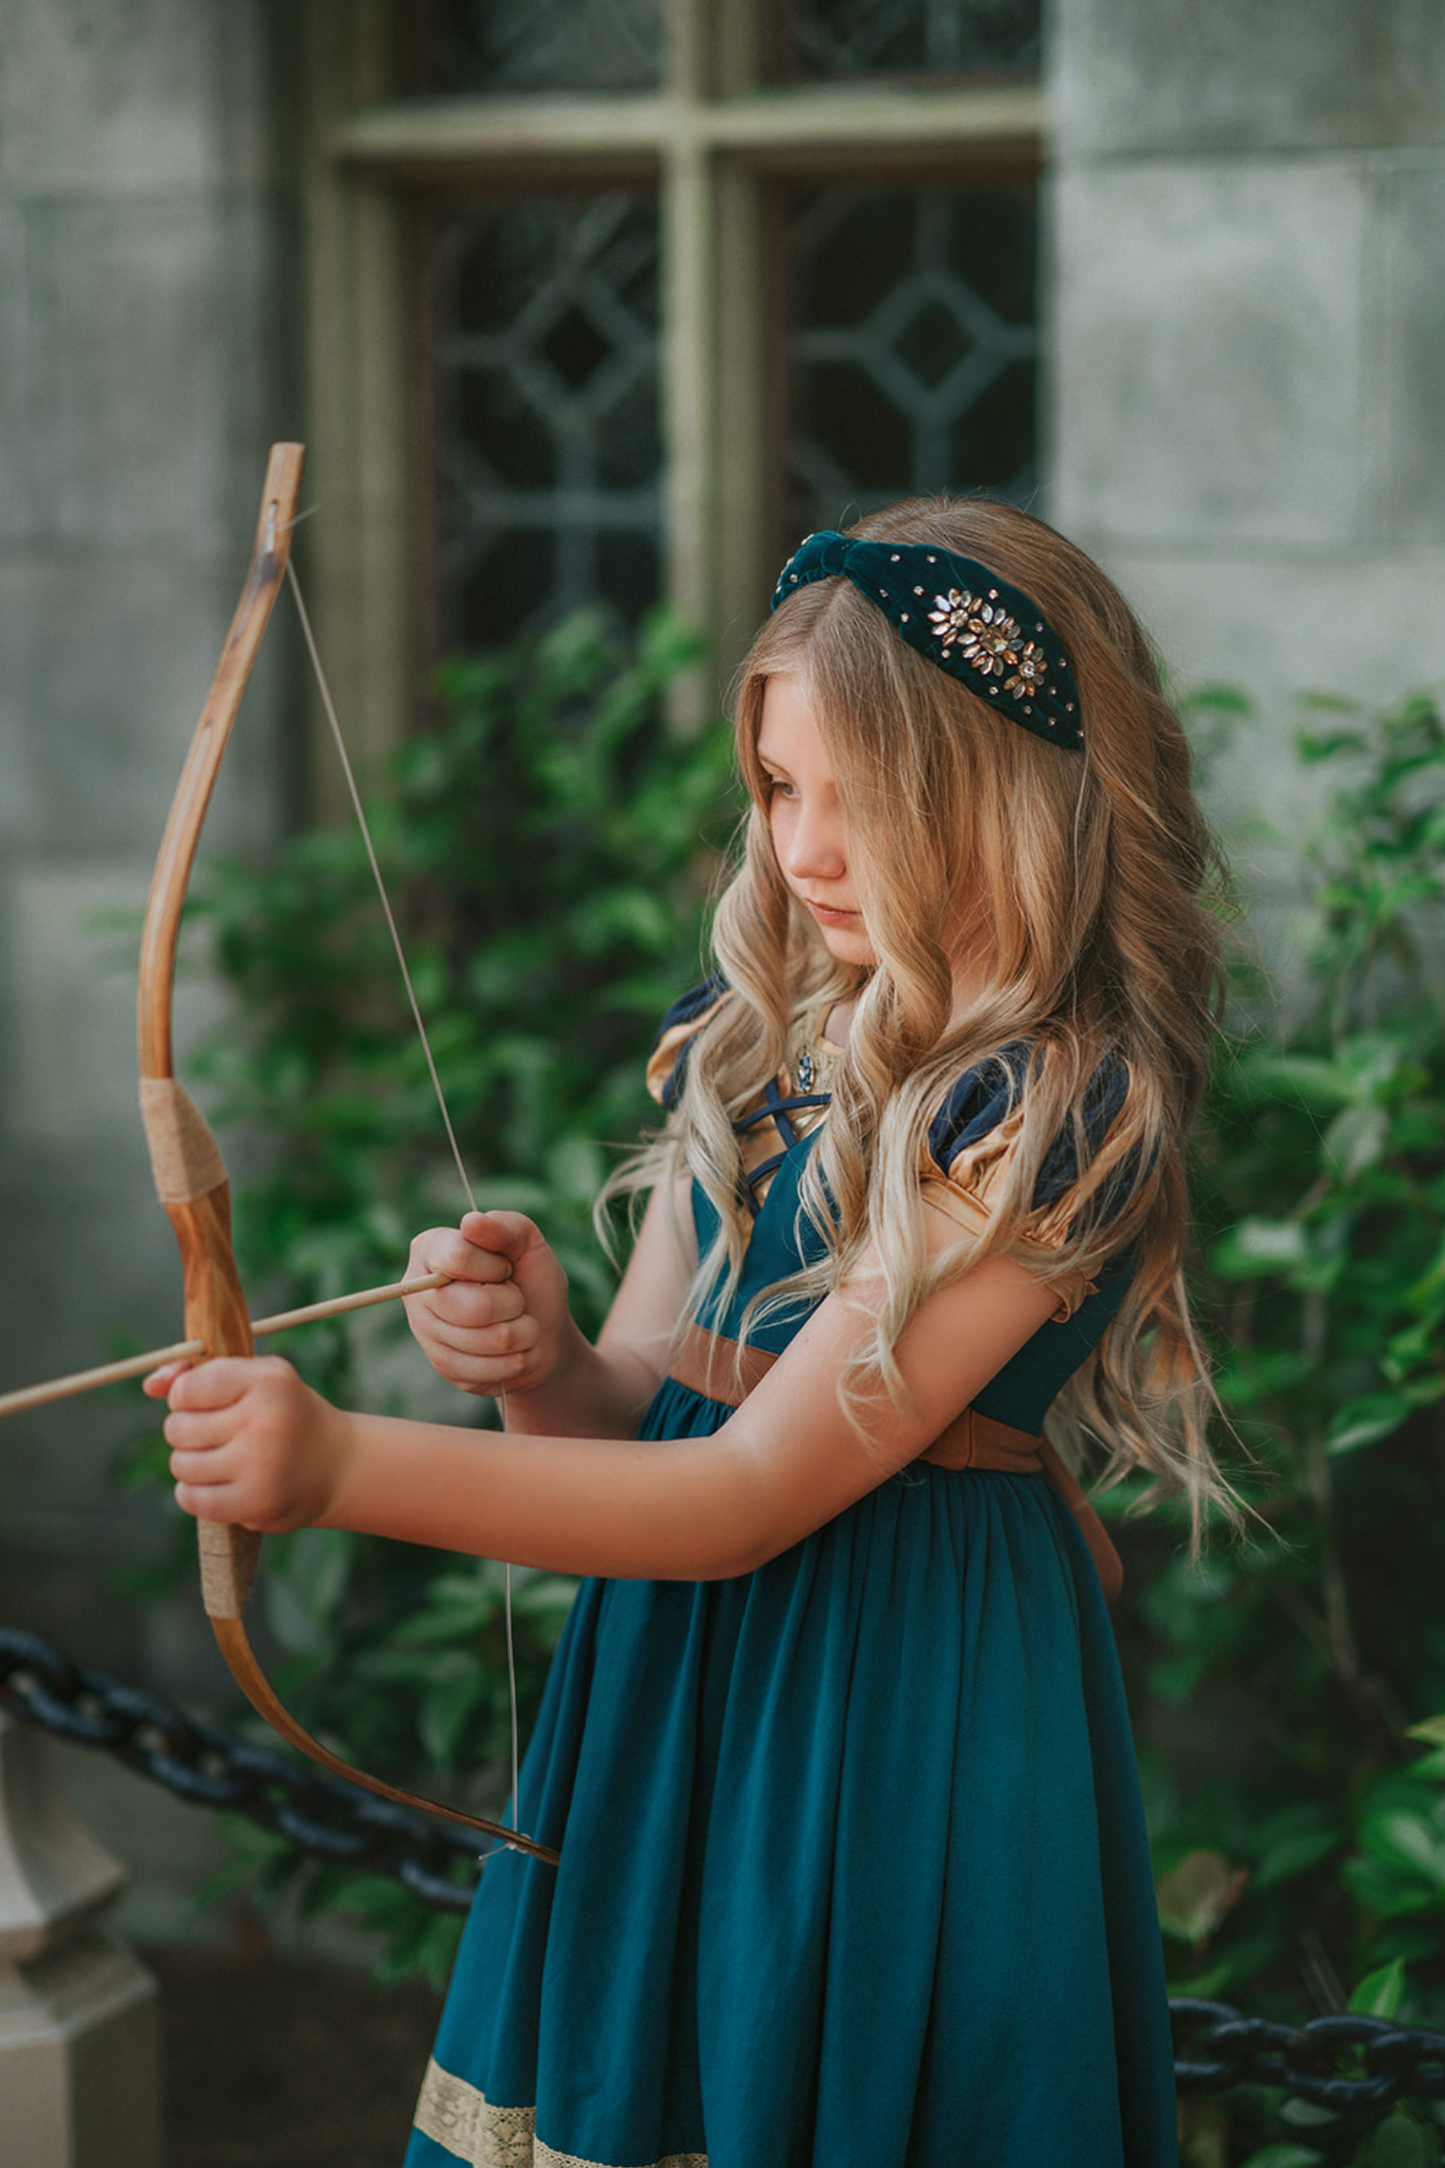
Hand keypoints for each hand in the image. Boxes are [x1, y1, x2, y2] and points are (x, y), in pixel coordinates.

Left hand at [146, 1355, 349, 1532]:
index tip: (210, 1404)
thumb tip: (149, 1384)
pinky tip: (221, 1484)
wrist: (337, 1465)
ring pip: (180, 1464)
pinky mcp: (254, 1502)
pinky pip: (190, 1497)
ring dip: (192, 1464)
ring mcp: (260, 1464)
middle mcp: (265, 1419)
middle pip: (177, 1428)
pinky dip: (196, 1493)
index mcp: (268, 1380)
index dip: (186, 1398)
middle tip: (220, 1435)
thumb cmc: (284, 1414)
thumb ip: (198, 1373)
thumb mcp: (255, 1380)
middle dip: (188, 1432)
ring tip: (224, 1460)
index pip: (186, 1389)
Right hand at [403, 1210, 572, 1396]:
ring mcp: (426, 1332)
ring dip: (521, 1333)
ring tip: (520, 1324)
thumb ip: (503, 1227)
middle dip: (512, 1304)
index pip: (456, 1258)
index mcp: (431, 1249)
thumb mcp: (528, 1244)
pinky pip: (485, 1370)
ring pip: (484, 1341)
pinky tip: (515, 1351)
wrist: (545, 1332)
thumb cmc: (531, 1280)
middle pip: (471, 1306)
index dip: (494, 1267)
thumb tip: (471, 1221)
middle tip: (516, 1300)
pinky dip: (516, 1361)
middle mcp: (417, 1290)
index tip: (506, 1269)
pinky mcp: (442, 1366)